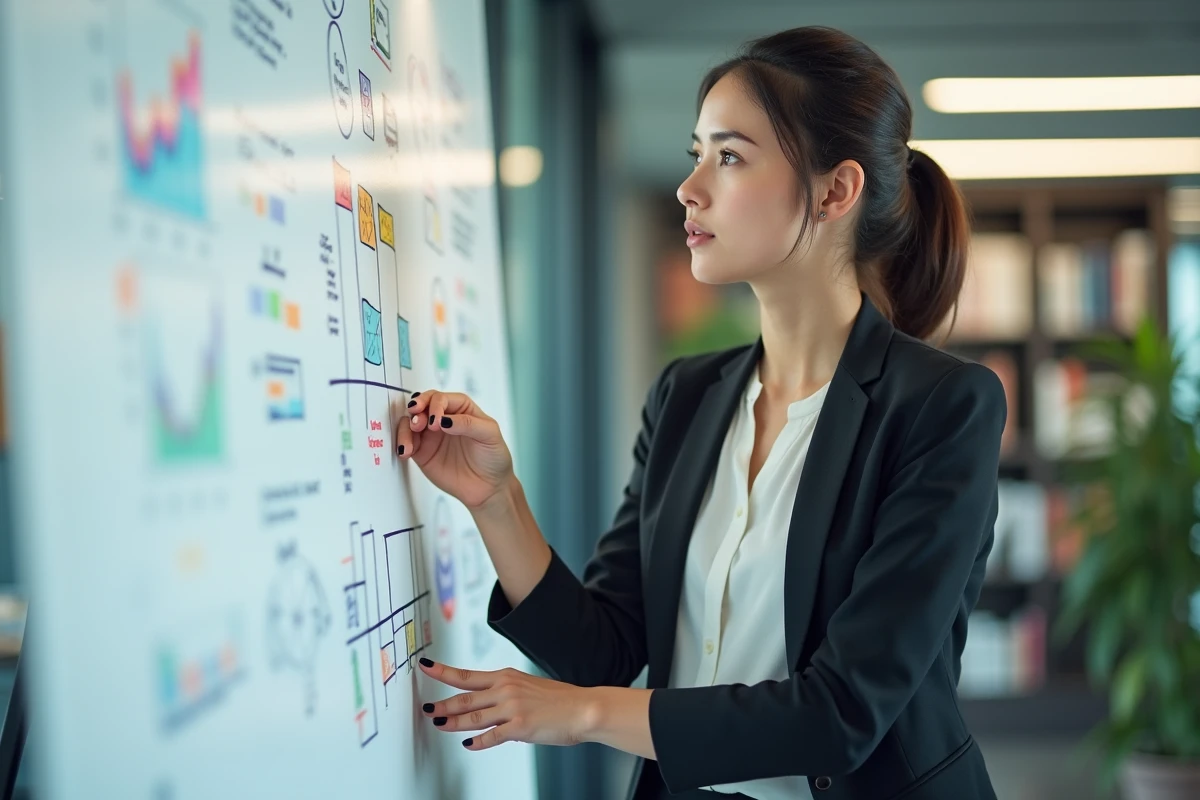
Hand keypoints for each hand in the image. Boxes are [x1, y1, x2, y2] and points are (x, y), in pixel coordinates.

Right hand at [395, 390, 513, 509]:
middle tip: (418, 421)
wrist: (488, 488)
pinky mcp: (422, 452)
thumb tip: (444, 419)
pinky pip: (407, 441)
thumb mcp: (490, 435)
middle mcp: (444, 418)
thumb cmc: (494, 457)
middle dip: (417, 408)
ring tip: (413, 435)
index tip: (436, 421)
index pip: (442, 398)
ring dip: (407, 425)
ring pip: (411, 420)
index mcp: (462, 409)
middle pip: (423, 403)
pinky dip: (402, 442)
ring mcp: (431, 435)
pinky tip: (406, 451)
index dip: (435, 404)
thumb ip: (468, 423)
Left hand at [417, 658, 595, 750]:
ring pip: (473, 716)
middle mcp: (505, 689)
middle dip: (442, 704)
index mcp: (506, 677)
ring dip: (452, 722)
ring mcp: (511, 708)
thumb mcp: (528, 687)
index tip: (426, 666)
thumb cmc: (560, 700)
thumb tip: (491, 713)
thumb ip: (506, 696)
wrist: (583, 708)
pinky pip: (491, 737)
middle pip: (464, 697)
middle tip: (426, 709)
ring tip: (439, 725)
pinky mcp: (519, 727)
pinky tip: (469, 744)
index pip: (467, 675)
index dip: (443, 671)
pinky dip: (477, 742)